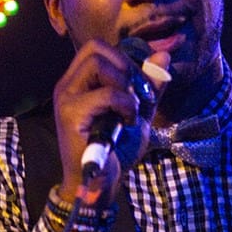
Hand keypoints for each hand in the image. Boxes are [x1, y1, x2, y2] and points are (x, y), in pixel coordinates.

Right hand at [52, 39, 169, 205]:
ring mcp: (66, 98)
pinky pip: (106, 94)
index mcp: (79, 82)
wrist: (101, 184)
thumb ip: (150, 85)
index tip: (139, 86)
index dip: (124, 58)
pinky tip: (128, 122)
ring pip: (98, 63)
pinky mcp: (71, 115)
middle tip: (137, 96)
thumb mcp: (138, 112)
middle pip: (96, 47)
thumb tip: (165, 55)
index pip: (98, 47)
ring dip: (124, 85)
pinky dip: (125, 104)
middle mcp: (67, 85)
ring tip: (130, 110)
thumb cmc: (115, 150)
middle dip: (126, 67)